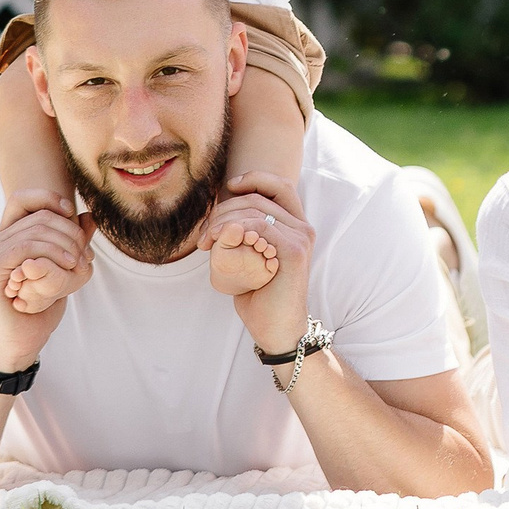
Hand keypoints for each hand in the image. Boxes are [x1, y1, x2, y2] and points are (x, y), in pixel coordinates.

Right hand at [0, 190, 92, 367]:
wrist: (26, 334)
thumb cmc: (43, 301)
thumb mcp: (66, 266)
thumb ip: (75, 241)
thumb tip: (88, 216)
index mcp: (10, 234)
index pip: (22, 198)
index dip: (47, 198)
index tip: (71, 213)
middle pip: (39, 216)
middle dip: (70, 233)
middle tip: (85, 255)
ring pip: (36, 231)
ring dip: (65, 246)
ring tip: (76, 265)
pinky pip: (25, 248)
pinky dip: (50, 254)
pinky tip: (66, 267)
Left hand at [197, 169, 314, 357]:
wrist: (275, 329)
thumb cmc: (260, 294)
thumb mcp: (249, 256)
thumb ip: (244, 232)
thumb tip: (220, 209)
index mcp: (296, 226)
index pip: (279, 185)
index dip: (254, 179)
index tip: (228, 187)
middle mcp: (303, 228)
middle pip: (259, 198)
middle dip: (224, 209)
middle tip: (205, 235)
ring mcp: (301, 239)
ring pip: (256, 210)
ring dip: (224, 221)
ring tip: (208, 242)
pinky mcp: (294, 252)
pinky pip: (259, 227)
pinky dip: (235, 230)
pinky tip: (220, 245)